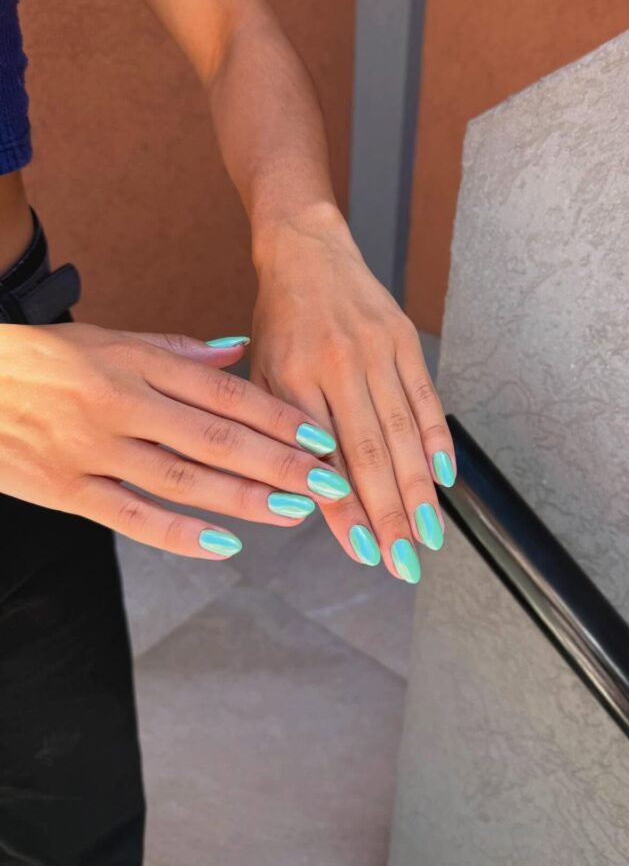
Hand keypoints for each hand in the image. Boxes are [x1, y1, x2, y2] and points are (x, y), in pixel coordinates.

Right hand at [0, 323, 350, 557]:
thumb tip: (239, 350)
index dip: (278, 418)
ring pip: (182, 479)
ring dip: (244, 498)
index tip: (322, 438)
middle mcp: (122, 404)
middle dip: (279, 463)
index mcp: (139, 364)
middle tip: (329, 482)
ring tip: (293, 511)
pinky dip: (179, 534)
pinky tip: (225, 544)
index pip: (225, 392)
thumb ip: (178, 350)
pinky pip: (131, 516)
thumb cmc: (45, 359)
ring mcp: (94, 448)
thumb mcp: (111, 339)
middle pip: (215, 438)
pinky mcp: (66, 489)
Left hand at [250, 203, 456, 582]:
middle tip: (405, 562)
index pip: (325, 459)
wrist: (305, 251)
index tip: (364, 552)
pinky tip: (444, 478)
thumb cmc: (278, 323)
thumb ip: (283, 431)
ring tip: (429, 534)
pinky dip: (437, 440)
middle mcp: (337, 367)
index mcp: (293, 379)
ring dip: (418, 489)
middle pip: (370, 454)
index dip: (346, 511)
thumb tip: (309, 498)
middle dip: (390, 514)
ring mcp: (376, 352)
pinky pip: (425, 398)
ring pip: (402, 433)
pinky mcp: (404, 339)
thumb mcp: (264, 373)